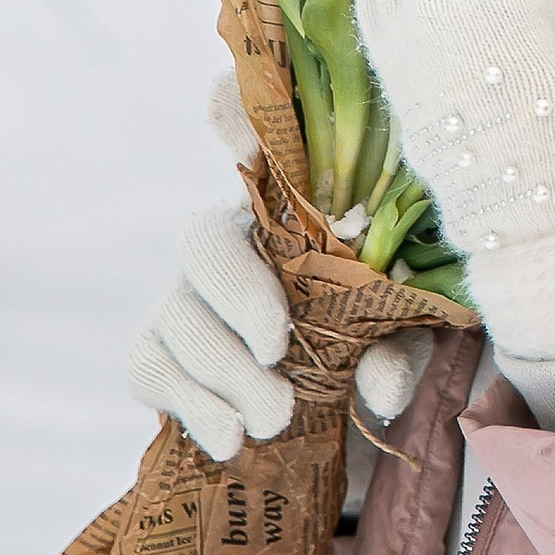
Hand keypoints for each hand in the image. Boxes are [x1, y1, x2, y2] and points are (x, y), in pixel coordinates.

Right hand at [129, 80, 432, 459]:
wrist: (329, 405)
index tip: (238, 137)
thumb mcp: (405, 331)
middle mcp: (232, 237)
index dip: (234, 116)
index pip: (254, 136)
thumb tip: (383, 390)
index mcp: (296, 205)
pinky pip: (149, 368)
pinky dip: (191, 406)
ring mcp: (185, 294)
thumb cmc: (372, 335)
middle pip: (203, 241)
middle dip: (238, 296)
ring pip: (175, 315)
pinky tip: (230, 438)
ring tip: (275, 420)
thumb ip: (399, 346)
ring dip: (223, 370)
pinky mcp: (159, 351)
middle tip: (279, 352)